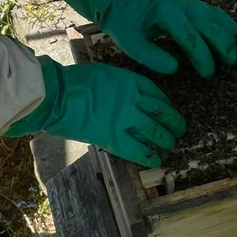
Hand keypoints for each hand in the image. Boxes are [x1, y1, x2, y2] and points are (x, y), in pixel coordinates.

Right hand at [5, 57, 185, 166]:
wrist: (56, 94)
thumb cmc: (72, 82)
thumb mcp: (102, 75)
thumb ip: (118, 87)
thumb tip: (124, 99)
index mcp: (128, 81)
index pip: (156, 92)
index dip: (165, 103)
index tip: (169, 109)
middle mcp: (132, 99)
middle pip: (162, 112)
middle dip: (175, 122)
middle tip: (180, 130)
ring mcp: (125, 119)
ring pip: (156, 131)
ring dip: (167, 140)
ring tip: (171, 145)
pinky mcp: (114, 138)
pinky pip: (139, 150)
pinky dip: (150, 156)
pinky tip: (157, 160)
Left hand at [105, 0, 236, 76]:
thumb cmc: (124, 21)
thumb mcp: (128, 41)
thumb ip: (150, 56)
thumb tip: (175, 68)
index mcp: (164, 13)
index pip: (190, 36)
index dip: (202, 56)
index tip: (207, 74)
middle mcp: (179, 4)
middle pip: (208, 24)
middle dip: (222, 44)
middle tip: (229, 63)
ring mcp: (186, 1)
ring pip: (214, 15)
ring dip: (226, 33)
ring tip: (233, 52)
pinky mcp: (189, 2)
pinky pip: (212, 10)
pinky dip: (224, 21)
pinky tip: (232, 33)